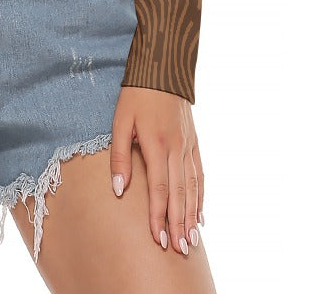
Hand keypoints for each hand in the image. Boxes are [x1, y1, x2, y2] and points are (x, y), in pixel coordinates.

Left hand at [109, 86, 203, 255]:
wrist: (163, 68)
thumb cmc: (136, 95)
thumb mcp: (120, 121)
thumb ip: (120, 157)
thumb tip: (119, 191)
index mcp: (156, 145)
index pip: (159, 189)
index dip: (159, 216)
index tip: (159, 240)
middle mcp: (177, 149)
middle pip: (179, 194)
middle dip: (178, 224)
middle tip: (179, 250)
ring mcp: (188, 146)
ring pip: (193, 187)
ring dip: (192, 216)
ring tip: (191, 241)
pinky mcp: (194, 142)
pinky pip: (200, 174)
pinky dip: (201, 197)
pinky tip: (200, 214)